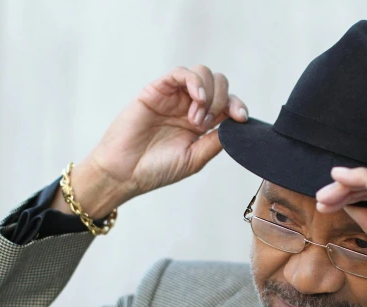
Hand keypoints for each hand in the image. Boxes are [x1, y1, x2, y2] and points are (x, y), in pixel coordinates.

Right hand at [55, 66, 247, 216]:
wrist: (125, 173)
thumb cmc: (156, 169)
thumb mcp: (195, 158)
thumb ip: (216, 141)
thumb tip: (237, 126)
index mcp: (202, 124)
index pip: (228, 104)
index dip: (238, 106)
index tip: (241, 118)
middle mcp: (190, 107)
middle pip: (219, 84)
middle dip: (221, 101)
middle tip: (206, 124)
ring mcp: (174, 97)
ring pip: (203, 74)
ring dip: (208, 94)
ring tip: (196, 119)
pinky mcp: (157, 90)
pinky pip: (181, 73)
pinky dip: (194, 81)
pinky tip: (197, 98)